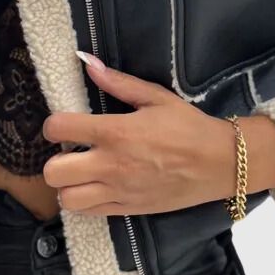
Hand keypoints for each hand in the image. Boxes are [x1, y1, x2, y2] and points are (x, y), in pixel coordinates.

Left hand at [41, 51, 243, 215]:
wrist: (220, 164)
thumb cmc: (189, 127)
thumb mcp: (156, 97)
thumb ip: (118, 82)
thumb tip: (87, 61)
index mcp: (116, 132)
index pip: (59, 128)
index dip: (54, 124)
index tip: (64, 123)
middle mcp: (111, 165)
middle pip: (54, 172)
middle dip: (55, 159)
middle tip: (70, 151)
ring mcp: (118, 191)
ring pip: (66, 199)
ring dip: (67, 185)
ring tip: (80, 173)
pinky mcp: (127, 209)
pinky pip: (89, 213)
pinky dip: (84, 202)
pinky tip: (96, 187)